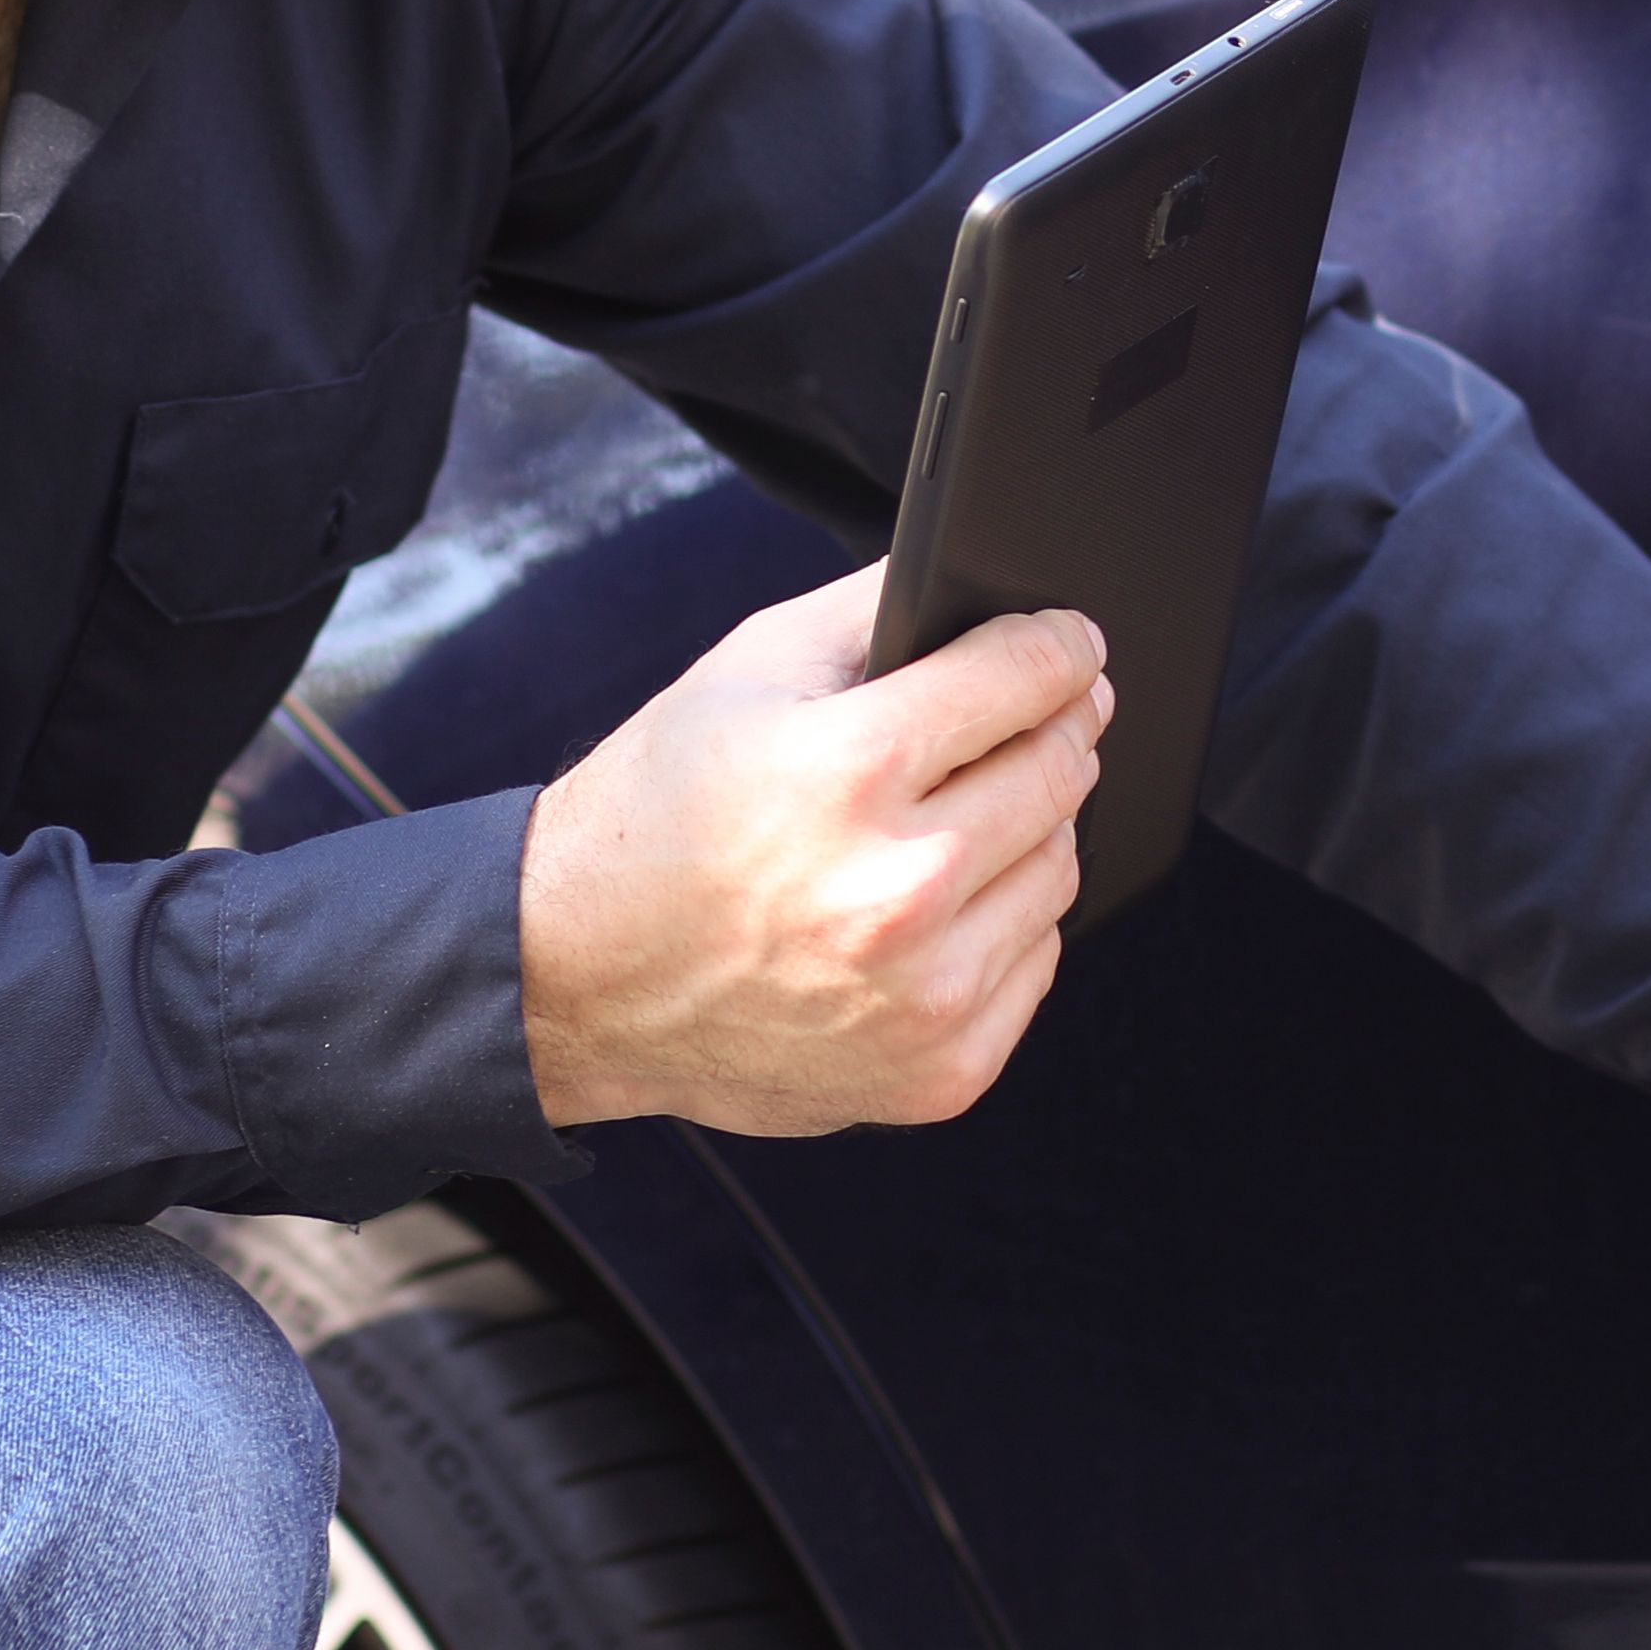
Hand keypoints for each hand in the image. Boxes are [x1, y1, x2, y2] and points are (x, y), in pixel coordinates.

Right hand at [519, 570, 1108, 1136]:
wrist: (579, 976)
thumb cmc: (660, 813)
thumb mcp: (749, 670)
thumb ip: (876, 605)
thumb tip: (980, 578)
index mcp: (853, 768)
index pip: (1029, 675)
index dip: (1061, 645)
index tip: (1070, 644)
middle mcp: (901, 885)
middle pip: (1063, 768)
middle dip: (1054, 727)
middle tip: (1028, 717)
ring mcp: (926, 993)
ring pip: (1061, 866)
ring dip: (1029, 830)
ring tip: (956, 816)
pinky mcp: (941, 1071)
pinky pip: (1037, 962)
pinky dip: (1004, 925)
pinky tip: (938, 907)